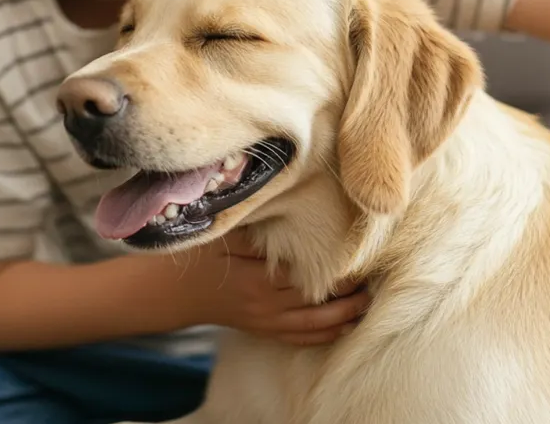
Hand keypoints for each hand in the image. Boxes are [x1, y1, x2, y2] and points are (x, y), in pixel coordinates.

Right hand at [171, 228, 370, 344]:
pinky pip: (299, 339)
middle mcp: (264, 306)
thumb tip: (292, 209)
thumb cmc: (201, 257)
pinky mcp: (264, 330)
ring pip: (312, 326)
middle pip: (315, 304)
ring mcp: (265, 322)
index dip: (335, 274)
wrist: (175, 292)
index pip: (306, 279)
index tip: (359, 261)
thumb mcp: (224, 237)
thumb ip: (256, 227)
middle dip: (347, 296)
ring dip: (343, 317)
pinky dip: (324, 335)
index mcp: (256, 280)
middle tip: (374, 282)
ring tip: (367, 303)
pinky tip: (346, 326)